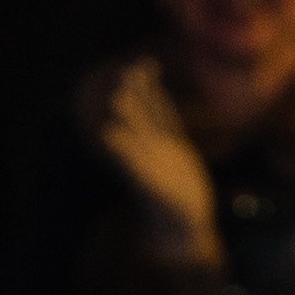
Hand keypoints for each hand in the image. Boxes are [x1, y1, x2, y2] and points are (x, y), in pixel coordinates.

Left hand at [90, 58, 221, 263]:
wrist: (185, 228)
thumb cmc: (170, 216)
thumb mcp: (153, 189)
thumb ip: (131, 162)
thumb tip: (108, 136)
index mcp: (135, 158)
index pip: (124, 127)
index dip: (121, 108)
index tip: (117, 87)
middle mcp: (144, 152)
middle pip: (134, 116)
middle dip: (130, 93)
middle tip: (127, 68)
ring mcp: (160, 150)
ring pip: (149, 114)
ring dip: (143, 92)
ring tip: (138, 66)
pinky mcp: (176, 151)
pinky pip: (166, 122)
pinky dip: (160, 104)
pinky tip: (154, 87)